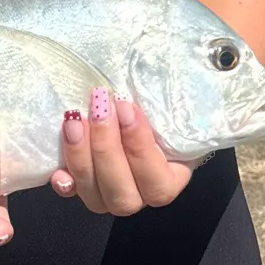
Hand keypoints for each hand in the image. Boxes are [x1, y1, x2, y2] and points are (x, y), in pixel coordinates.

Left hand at [50, 90, 192, 214]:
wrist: (144, 106)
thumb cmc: (164, 103)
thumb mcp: (180, 102)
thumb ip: (180, 98)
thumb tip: (208, 67)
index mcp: (171, 178)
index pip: (158, 181)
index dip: (140, 147)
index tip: (126, 106)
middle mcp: (141, 193)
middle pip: (123, 195)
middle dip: (107, 149)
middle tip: (99, 106)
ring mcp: (110, 194)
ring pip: (95, 197)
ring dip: (82, 158)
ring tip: (74, 120)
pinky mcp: (85, 186)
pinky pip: (72, 194)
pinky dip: (64, 183)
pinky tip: (56, 170)